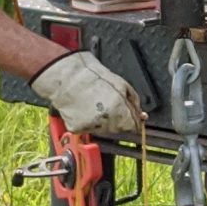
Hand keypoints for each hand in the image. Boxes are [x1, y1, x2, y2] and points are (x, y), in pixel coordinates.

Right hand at [31, 49, 146, 140]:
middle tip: (108, 103)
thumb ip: (133, 102)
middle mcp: (105, 120)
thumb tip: (140, 114)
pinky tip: (85, 108)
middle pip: (118, 128)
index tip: (132, 119)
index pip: (132, 126)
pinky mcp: (77, 128)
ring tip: (95, 103)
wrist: (66, 76)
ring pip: (104, 130)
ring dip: (103, 121)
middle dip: (118, 119)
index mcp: (118, 109)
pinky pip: (89, 129)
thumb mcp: (121, 84)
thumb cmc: (91, 75)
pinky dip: (89, 121)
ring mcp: (90, 126)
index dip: (133, 121)